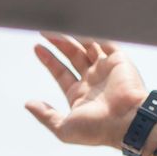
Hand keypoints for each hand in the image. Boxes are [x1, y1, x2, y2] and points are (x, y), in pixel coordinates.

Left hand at [24, 33, 152, 148]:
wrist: (128, 121)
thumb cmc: (98, 129)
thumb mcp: (65, 128)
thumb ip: (46, 116)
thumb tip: (28, 104)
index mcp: (80, 96)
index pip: (62, 73)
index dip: (49, 60)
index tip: (37, 48)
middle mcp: (93, 81)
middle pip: (73, 56)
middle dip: (59, 44)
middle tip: (44, 31)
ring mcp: (106, 69)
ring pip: (87, 46)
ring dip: (73, 36)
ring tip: (57, 26)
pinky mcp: (119, 60)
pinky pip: (105, 42)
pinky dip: (93, 33)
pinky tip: (78, 25)